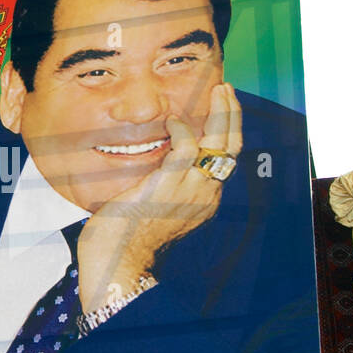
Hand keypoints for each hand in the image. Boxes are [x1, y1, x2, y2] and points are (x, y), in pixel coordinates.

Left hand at [77, 83, 242, 313]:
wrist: (119, 264)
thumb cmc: (127, 239)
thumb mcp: (155, 208)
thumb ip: (164, 186)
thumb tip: (156, 166)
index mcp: (204, 201)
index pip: (225, 159)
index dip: (227, 132)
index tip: (222, 109)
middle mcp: (205, 195)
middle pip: (232, 148)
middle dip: (233, 114)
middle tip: (227, 89)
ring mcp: (189, 190)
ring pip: (219, 143)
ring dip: (221, 112)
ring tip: (218, 90)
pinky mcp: (168, 185)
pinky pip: (186, 148)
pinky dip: (182, 128)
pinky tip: (173, 119)